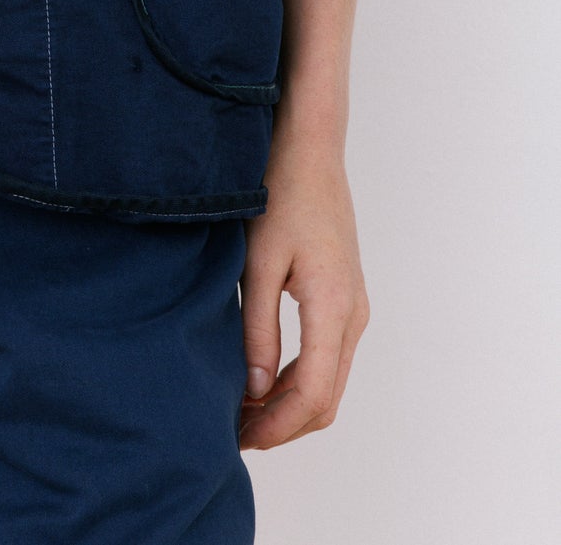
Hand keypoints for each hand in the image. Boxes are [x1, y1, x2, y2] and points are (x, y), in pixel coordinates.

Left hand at [238, 128, 369, 451]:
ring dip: (289, 407)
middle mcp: (353, 315)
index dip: (276, 426)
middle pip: (326, 399)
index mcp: (334, 308)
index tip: (238, 438)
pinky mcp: (345, 299)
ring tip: (241, 414)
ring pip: (329, 384)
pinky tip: (260, 382)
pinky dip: (297, 382)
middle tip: (234, 436)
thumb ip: (257, 329)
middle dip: (283, 426)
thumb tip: (253, 392)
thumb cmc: (280, 195)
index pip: (311, 394)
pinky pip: (327, 359)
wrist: (310, 150)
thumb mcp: (258, 262)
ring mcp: (353, 308)